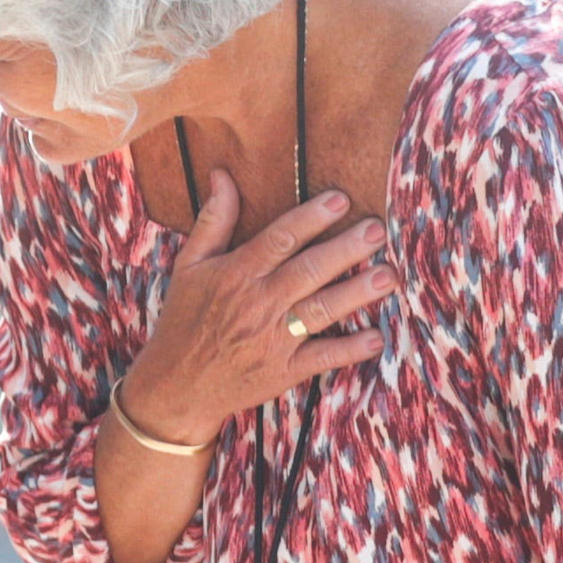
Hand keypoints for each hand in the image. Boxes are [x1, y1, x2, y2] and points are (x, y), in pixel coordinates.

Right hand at [118, 176, 395, 445]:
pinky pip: (321, 358)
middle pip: (308, 270)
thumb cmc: (184, 320)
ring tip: (388, 275)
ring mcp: (272, 340)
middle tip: (377, 231)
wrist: (174, 387)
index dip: (312, 217)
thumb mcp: (189, 267)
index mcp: (235, 274)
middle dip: (346, 250)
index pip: (279, 239)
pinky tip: (376, 337)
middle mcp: (257, 304)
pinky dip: (349, 350)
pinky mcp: (282, 371)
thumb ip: (212, 221)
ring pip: (321, 310)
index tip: (341, 199)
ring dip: (357, 293)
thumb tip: (222, 175)